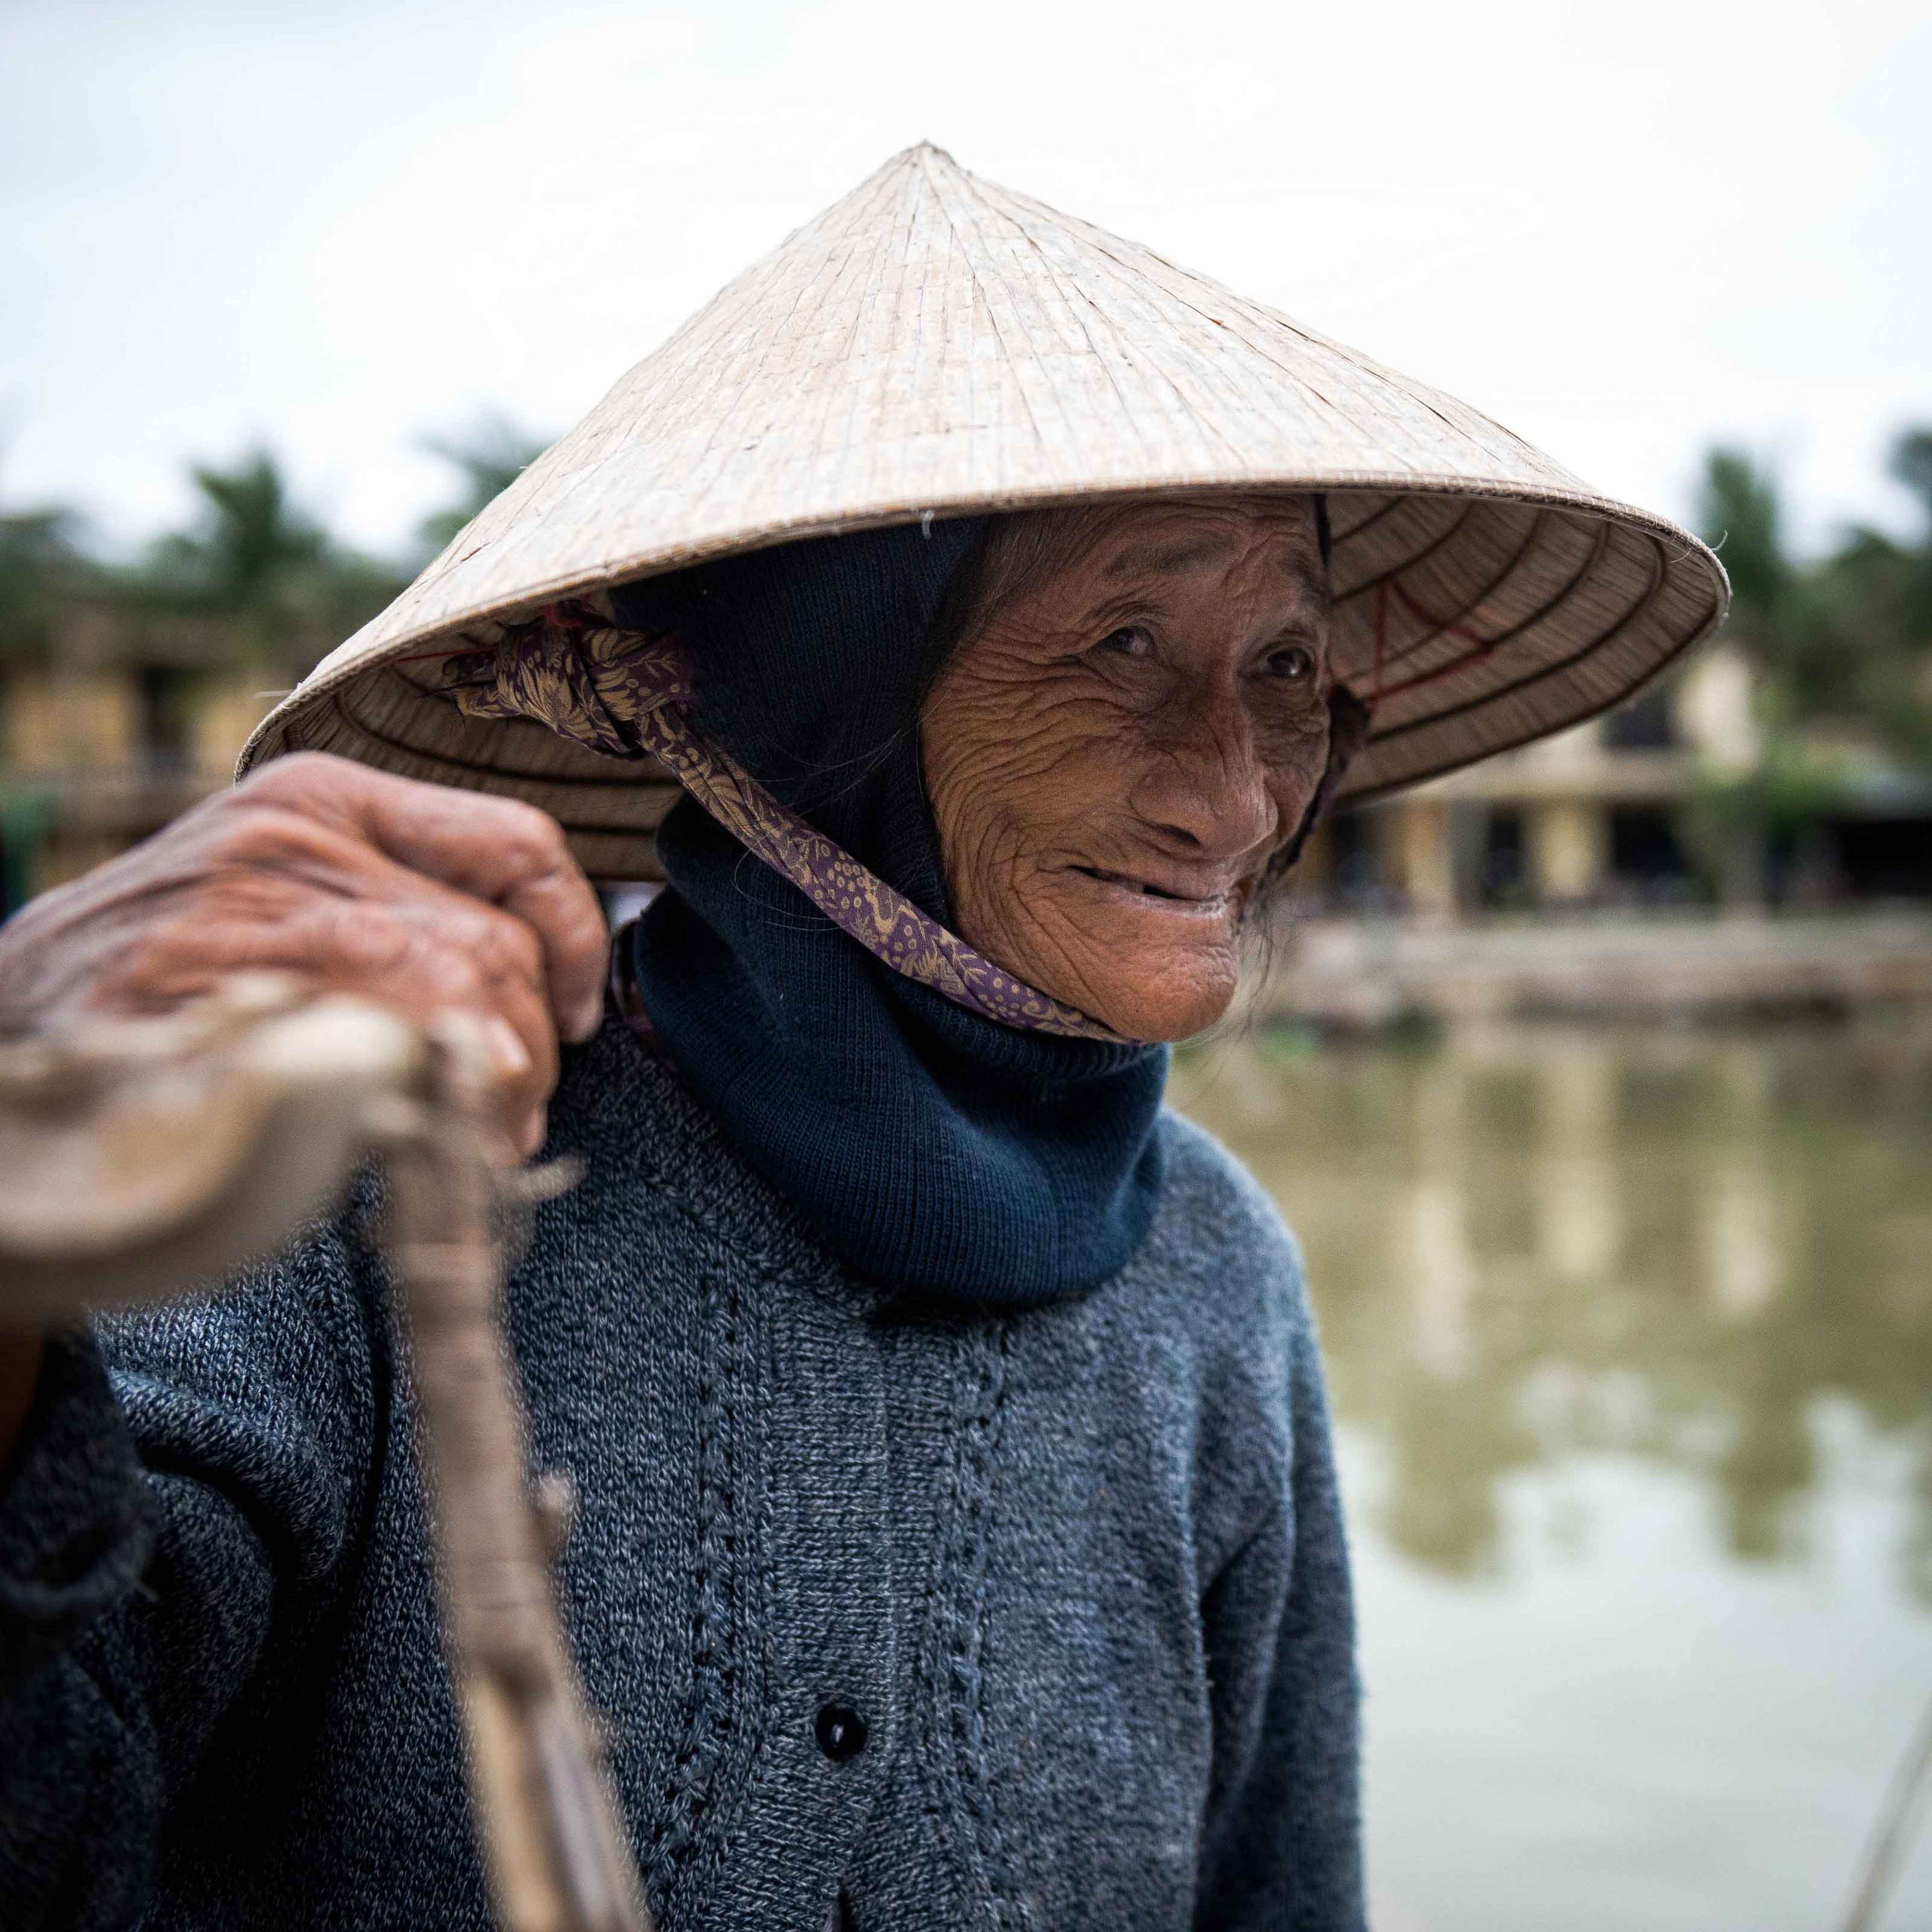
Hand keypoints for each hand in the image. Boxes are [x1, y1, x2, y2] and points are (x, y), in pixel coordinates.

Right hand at [0, 754, 608, 1159]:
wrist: (10, 1019)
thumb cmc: (174, 966)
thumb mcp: (286, 889)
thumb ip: (404, 906)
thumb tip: (545, 993)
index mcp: (325, 796)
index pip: (519, 843)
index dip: (577, 937)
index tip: (579, 1012)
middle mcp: (291, 839)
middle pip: (493, 941)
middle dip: (534, 1046)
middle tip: (522, 1110)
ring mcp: (242, 916)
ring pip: (446, 998)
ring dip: (490, 1088)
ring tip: (484, 1137)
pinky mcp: (202, 1004)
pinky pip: (359, 1054)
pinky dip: (416, 1106)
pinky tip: (418, 1139)